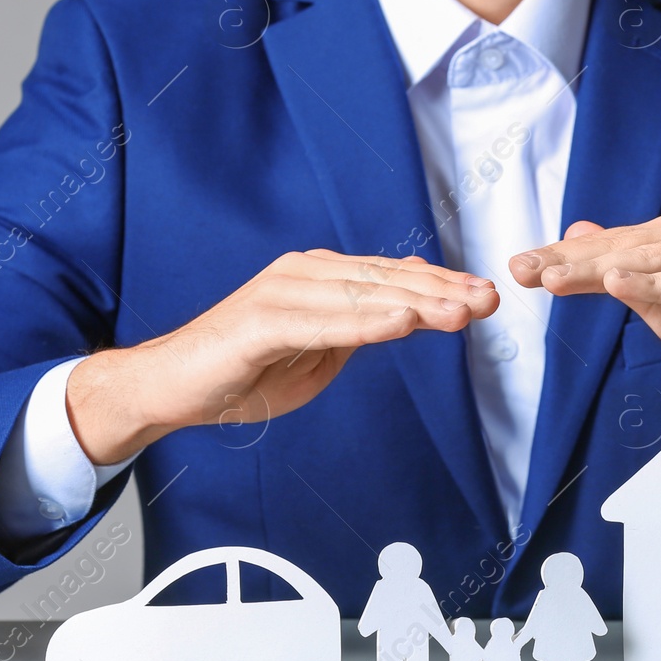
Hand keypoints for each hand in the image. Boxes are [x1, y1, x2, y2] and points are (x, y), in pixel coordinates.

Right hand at [66, 249, 498, 463]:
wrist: (172, 386)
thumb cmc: (242, 371)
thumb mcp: (317, 354)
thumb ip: (355, 333)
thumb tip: (403, 317)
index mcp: (319, 278)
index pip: (391, 277)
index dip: (440, 284)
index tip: (483, 296)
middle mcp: (303, 274)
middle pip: (385, 278)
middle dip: (441, 289)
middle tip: (488, 300)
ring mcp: (281, 293)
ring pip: (361, 295)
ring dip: (415, 303)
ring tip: (459, 313)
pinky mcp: (260, 321)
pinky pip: (323, 322)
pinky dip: (365, 322)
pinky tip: (401, 323)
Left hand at [508, 214, 660, 400]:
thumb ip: (633, 288)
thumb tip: (585, 252)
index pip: (606, 251)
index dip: (561, 259)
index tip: (518, 269)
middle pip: (618, 249)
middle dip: (566, 260)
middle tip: (522, 269)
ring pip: (648, 258)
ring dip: (598, 268)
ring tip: (556, 277)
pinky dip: (655, 282)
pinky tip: (620, 284)